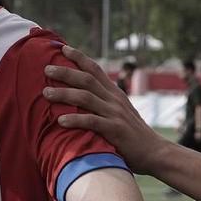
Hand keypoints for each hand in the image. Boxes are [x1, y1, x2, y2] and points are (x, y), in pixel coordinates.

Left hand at [44, 46, 166, 170]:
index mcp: (115, 94)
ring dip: (64, 94)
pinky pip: (92, 122)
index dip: (79, 57)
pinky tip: (60, 120)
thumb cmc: (133, 136)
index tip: (63, 48)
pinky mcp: (115, 130)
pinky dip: (75, 119)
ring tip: (46, 93)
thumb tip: (86, 98)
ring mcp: (115, 114)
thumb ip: (106, 104)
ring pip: (86, 98)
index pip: (95, 69)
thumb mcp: (121, 113)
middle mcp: (114, 100)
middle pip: (87, 79)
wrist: (155, 152)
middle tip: (47, 68)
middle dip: (66, 72)